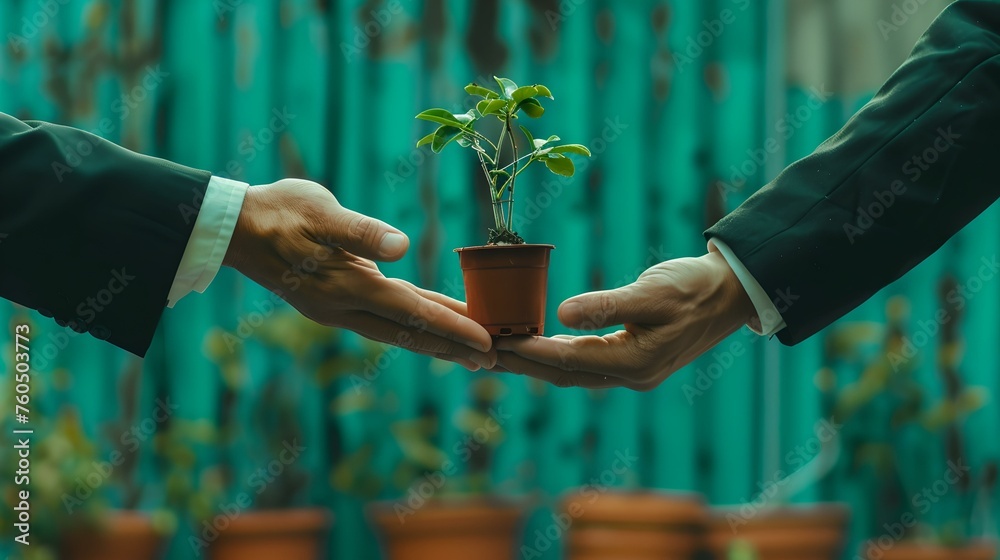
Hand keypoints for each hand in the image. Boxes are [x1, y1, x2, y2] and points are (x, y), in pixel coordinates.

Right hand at [223, 179, 494, 370]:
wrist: (234, 228)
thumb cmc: (279, 211)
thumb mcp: (320, 210)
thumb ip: (360, 231)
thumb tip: (401, 246)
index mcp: (347, 287)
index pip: (412, 311)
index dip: (452, 327)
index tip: (487, 342)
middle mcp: (345, 308)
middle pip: (411, 334)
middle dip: (453, 347)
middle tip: (494, 360)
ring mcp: (338, 311)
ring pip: (399, 333)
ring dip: (436, 343)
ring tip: (472, 353)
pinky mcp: (335, 304)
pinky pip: (385, 321)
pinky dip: (414, 327)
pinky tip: (430, 325)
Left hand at [493, 248, 754, 389]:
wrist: (730, 293)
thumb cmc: (694, 287)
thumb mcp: (651, 292)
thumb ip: (607, 305)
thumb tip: (561, 314)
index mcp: (635, 363)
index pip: (569, 360)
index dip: (530, 352)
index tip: (497, 342)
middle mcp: (630, 376)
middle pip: (564, 374)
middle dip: (523, 365)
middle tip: (482, 354)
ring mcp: (632, 372)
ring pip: (572, 372)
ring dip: (536, 363)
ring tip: (499, 352)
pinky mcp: (632, 361)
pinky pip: (585, 363)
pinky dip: (557, 356)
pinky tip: (537, 347)